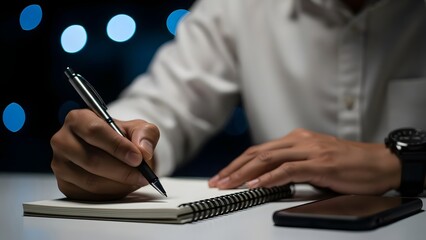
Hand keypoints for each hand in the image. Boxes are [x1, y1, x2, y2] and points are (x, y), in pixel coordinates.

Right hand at [50, 109, 159, 200]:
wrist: (112, 151)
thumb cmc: (121, 137)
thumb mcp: (138, 128)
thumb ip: (145, 134)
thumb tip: (143, 150)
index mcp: (78, 119)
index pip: (95, 131)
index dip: (118, 146)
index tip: (137, 158)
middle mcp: (63, 140)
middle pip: (92, 160)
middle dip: (122, 170)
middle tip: (142, 175)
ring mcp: (60, 164)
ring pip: (91, 181)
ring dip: (118, 184)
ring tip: (135, 181)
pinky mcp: (64, 185)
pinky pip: (89, 195)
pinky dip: (110, 194)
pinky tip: (122, 186)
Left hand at [208, 128, 400, 194]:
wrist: (379, 162)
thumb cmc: (349, 163)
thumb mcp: (315, 159)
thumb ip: (293, 163)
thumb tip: (270, 175)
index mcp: (296, 139)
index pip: (259, 150)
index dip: (237, 163)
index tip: (223, 175)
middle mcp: (299, 141)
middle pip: (257, 152)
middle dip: (233, 168)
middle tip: (217, 181)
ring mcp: (309, 150)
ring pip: (267, 159)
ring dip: (244, 173)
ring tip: (228, 184)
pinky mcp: (319, 163)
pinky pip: (288, 170)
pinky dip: (269, 177)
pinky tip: (256, 185)